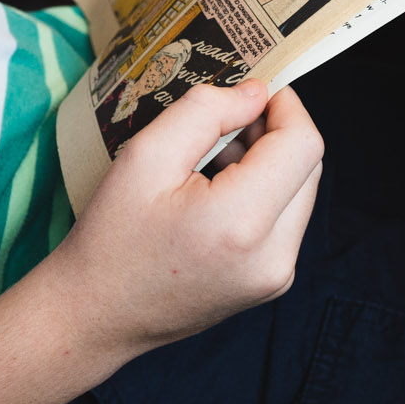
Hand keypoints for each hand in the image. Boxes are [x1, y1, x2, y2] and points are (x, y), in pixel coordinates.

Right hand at [46, 83, 323, 351]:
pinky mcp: (270, 283)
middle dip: (273, 133)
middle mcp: (273, 257)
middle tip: (223, 123)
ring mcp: (276, 276)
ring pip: (300, 191)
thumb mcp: (146, 156)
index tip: (252, 89)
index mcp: (242, 223)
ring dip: (268, 162)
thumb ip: (206, 111)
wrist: (96, 314)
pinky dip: (261, 193)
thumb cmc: (113, 236)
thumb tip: (257, 93)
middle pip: (308, 166)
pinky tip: (214, 193)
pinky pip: (285, 219)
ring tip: (209, 160)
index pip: (302, 145)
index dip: (285, 106)